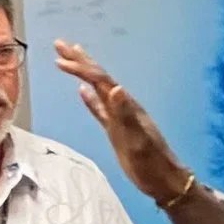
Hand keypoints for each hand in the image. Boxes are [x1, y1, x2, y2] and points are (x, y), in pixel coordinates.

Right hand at [53, 43, 195, 207]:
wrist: (163, 179)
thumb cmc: (152, 162)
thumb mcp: (137, 139)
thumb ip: (125, 114)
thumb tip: (116, 88)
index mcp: (126, 105)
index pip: (100, 80)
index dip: (81, 68)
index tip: (59, 59)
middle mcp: (121, 105)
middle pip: (97, 77)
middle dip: (79, 60)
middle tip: (59, 44)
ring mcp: (118, 117)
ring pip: (96, 88)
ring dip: (82, 73)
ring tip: (68, 59)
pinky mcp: (115, 129)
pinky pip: (99, 108)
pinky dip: (89, 99)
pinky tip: (81, 92)